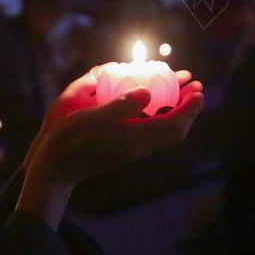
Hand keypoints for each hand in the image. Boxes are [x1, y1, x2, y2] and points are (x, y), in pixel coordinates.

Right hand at [16, 65, 203, 227]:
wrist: (56, 169)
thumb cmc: (67, 140)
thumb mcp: (88, 118)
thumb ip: (118, 106)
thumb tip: (146, 92)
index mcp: (132, 139)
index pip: (172, 125)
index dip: (189, 108)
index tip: (198, 89)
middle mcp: (138, 147)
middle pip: (175, 131)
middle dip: (188, 109)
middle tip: (194, 85)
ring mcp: (132, 151)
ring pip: (166, 134)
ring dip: (177, 113)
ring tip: (180, 91)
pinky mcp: (126, 151)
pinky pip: (155, 134)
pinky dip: (163, 118)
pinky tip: (155, 104)